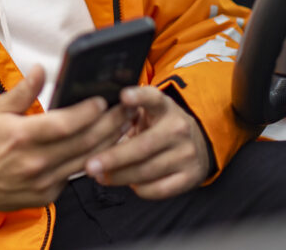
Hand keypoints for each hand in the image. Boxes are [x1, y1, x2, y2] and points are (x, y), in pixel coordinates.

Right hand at [0, 65, 128, 210]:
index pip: (64, 124)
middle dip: (109, 124)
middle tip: (125, 108)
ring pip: (86, 160)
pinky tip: (103, 146)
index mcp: (21, 137)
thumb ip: (22, 91)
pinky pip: (75, 176)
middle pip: (83, 142)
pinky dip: (92, 160)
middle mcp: (35, 162)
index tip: (102, 100)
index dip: (87, 112)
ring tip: (124, 124)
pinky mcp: (48, 195)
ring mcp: (43, 182)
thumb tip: (40, 69)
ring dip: (109, 142)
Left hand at [84, 86, 210, 198]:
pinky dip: (138, 189)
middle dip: (113, 158)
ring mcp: (186, 154)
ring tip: (100, 176)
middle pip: (143, 146)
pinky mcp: (190, 177)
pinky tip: (127, 183)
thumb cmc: (159, 128)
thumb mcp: (147, 113)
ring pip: (147, 170)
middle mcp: (178, 128)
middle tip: (90, 165)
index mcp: (164, 107)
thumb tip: (89, 124)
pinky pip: (158, 189)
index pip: (153, 98)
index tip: (123, 96)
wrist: (197, 146)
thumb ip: (125, 114)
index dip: (139, 97)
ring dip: (120, 176)